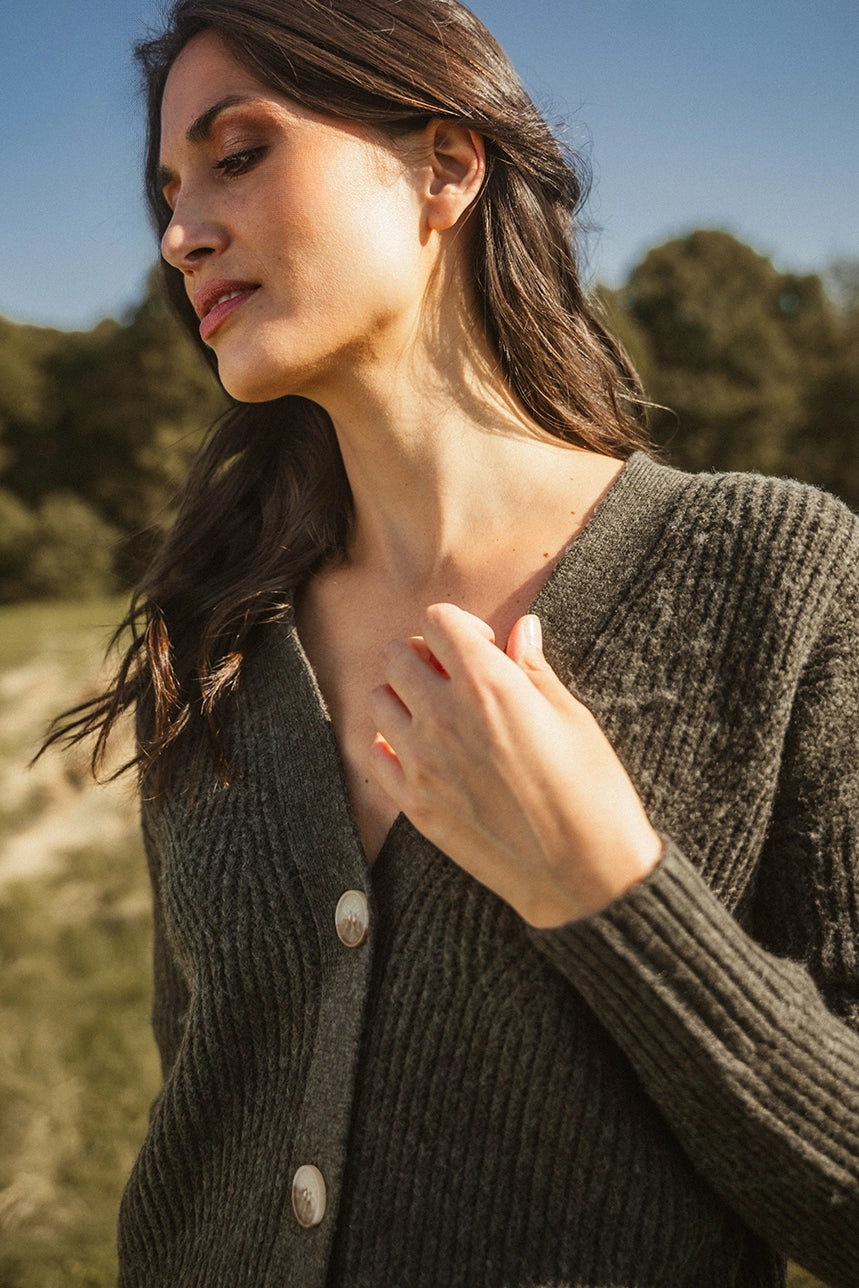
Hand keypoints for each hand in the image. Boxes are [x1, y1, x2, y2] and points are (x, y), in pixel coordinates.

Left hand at [369, 603, 661, 927]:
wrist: (584, 875)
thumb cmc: (592, 792)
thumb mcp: (572, 717)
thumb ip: (533, 668)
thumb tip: (522, 628)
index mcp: (486, 684)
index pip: (437, 620)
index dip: (459, 626)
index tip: (482, 649)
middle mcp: (443, 716)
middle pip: (396, 654)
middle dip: (424, 656)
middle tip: (455, 680)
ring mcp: (421, 761)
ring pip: (378, 700)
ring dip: (403, 697)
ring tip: (439, 717)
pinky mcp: (413, 804)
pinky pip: (374, 754)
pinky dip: (391, 744)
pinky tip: (425, 754)